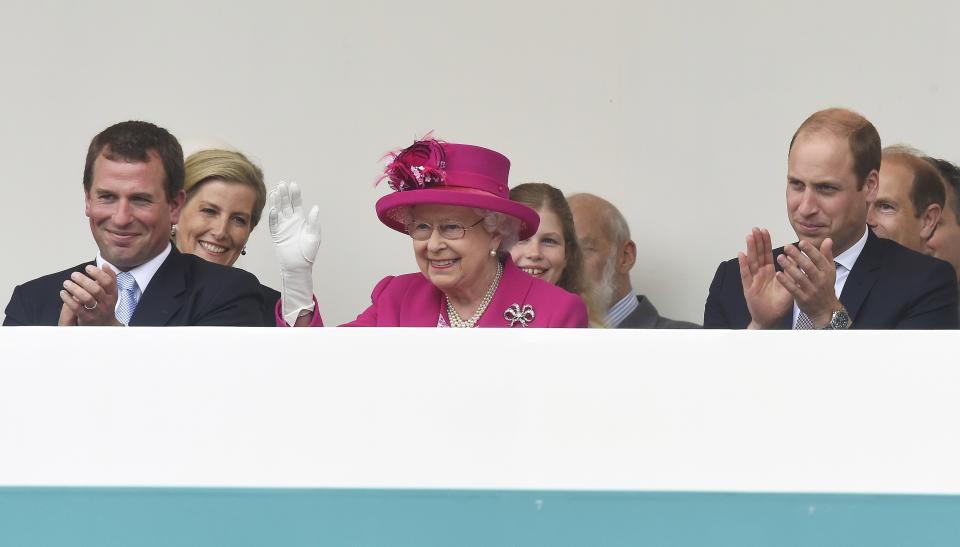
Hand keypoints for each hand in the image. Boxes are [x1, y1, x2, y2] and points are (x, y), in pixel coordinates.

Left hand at [59, 264, 121, 325]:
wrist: (104, 324)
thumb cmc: (105, 305)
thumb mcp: (111, 292)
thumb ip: (109, 278)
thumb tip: (105, 265)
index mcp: (112, 294)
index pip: (108, 282)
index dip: (98, 273)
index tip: (88, 268)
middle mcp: (106, 303)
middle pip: (96, 289)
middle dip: (84, 280)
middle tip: (74, 275)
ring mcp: (97, 311)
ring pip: (86, 298)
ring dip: (75, 289)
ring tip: (66, 283)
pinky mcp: (87, 318)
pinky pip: (76, 308)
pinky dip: (68, 299)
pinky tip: (63, 293)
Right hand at [268, 181, 320, 324]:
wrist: (298, 266)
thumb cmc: (308, 252)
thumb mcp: (314, 236)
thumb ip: (314, 222)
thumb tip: (315, 208)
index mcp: (300, 219)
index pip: (296, 203)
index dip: (294, 194)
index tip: (293, 184)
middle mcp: (290, 221)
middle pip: (285, 204)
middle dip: (283, 194)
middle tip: (281, 184)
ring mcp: (282, 227)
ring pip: (278, 211)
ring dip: (276, 202)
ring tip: (275, 191)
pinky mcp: (276, 235)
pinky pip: (273, 224)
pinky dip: (273, 216)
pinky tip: (273, 208)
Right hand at [738, 227, 791, 328]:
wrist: (771, 319)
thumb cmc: (778, 304)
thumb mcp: (789, 285)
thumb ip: (791, 271)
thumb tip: (794, 257)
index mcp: (769, 272)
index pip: (767, 254)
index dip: (765, 242)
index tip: (765, 231)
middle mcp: (760, 274)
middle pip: (758, 254)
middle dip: (757, 241)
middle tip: (756, 229)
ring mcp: (753, 280)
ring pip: (751, 261)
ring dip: (750, 248)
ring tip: (749, 236)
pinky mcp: (748, 288)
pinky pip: (745, 274)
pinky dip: (743, 264)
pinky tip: (741, 254)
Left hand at [776, 238, 840, 327]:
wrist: (825, 309)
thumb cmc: (825, 286)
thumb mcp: (829, 270)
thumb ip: (826, 255)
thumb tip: (828, 239)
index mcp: (826, 272)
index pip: (819, 259)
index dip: (811, 250)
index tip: (801, 242)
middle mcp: (820, 280)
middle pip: (808, 267)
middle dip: (797, 256)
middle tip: (786, 246)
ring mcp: (812, 290)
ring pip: (800, 277)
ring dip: (789, 267)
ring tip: (779, 257)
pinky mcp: (803, 299)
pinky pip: (793, 289)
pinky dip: (785, 281)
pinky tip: (778, 274)